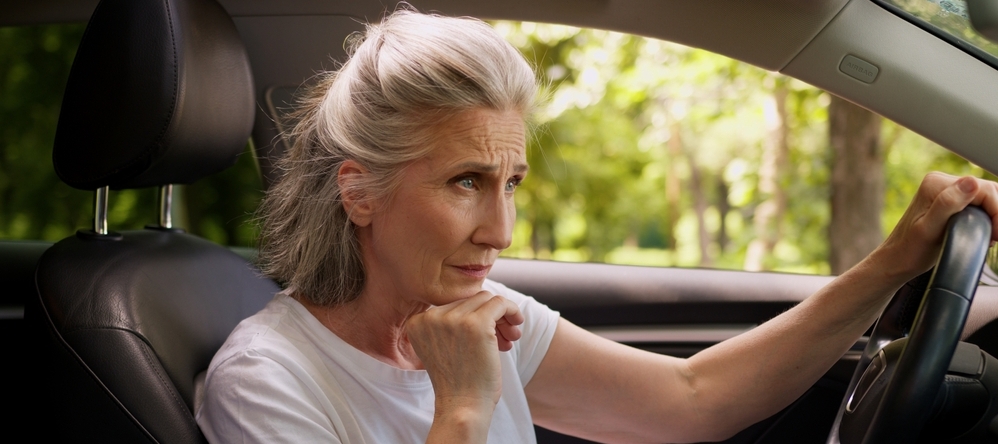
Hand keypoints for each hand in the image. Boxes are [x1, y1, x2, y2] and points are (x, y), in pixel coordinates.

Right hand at [405, 292, 523, 409]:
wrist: (463, 407)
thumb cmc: (459, 382)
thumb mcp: (444, 347)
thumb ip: (451, 323)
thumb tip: (484, 296)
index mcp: (417, 322)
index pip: (452, 304)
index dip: (473, 318)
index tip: (486, 338)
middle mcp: (430, 317)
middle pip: (470, 300)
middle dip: (490, 317)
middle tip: (504, 337)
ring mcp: (452, 319)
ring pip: (486, 299)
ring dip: (502, 316)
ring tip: (511, 336)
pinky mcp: (476, 323)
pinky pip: (500, 303)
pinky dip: (512, 310)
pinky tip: (517, 325)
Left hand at [876, 172, 997, 280]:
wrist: (898, 260)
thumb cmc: (910, 249)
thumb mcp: (930, 229)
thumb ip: (948, 204)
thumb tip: (971, 182)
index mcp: (936, 184)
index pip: (985, 189)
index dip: (997, 211)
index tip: (995, 234)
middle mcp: (941, 181)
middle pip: (988, 191)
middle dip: (996, 214)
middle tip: (993, 238)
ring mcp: (946, 190)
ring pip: (986, 196)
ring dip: (993, 215)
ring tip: (989, 236)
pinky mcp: (950, 199)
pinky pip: (979, 202)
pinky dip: (987, 216)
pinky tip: (983, 231)